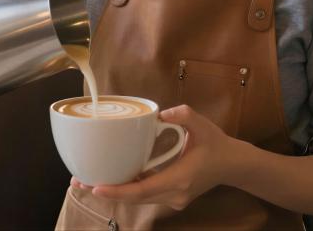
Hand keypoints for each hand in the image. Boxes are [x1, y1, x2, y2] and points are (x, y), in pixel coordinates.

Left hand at [71, 105, 234, 210]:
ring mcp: (173, 198)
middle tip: (79, 183)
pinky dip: (126, 188)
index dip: (118, 190)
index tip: (97, 187)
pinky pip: (144, 194)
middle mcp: (174, 193)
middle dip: (106, 192)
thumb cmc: (217, 144)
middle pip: (134, 198)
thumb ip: (183, 115)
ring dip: (113, 191)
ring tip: (86, 182)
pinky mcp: (171, 196)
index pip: (143, 189)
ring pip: (137, 199)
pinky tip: (109, 179)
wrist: (233, 164)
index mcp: (180, 178)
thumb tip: (160, 113)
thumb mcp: (202, 124)